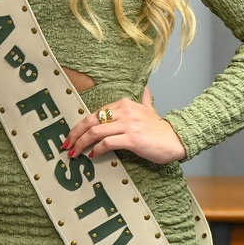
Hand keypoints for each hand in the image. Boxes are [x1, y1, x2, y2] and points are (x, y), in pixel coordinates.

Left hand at [63, 87, 186, 163]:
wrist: (177, 139)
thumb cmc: (160, 129)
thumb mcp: (151, 109)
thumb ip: (145, 99)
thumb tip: (146, 88)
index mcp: (124, 103)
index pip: (94, 113)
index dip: (80, 125)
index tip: (71, 136)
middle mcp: (124, 111)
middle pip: (90, 121)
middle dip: (75, 134)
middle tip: (66, 145)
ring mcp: (128, 124)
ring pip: (95, 132)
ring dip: (82, 143)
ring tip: (75, 153)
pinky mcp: (132, 138)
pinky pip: (107, 143)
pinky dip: (97, 149)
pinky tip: (93, 155)